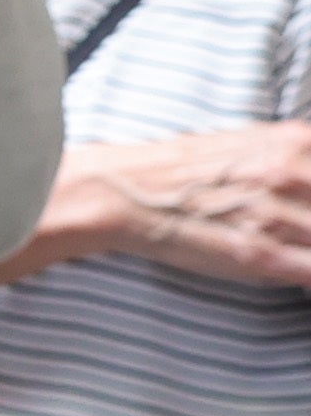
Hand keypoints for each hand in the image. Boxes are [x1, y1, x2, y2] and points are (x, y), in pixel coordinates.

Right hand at [60, 125, 310, 289]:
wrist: (122, 192)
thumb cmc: (186, 170)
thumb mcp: (256, 143)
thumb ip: (299, 156)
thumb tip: (310, 177)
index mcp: (297, 142)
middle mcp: (292, 174)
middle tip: (306, 229)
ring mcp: (276, 216)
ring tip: (297, 247)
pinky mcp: (258, 254)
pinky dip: (310, 274)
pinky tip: (301, 274)